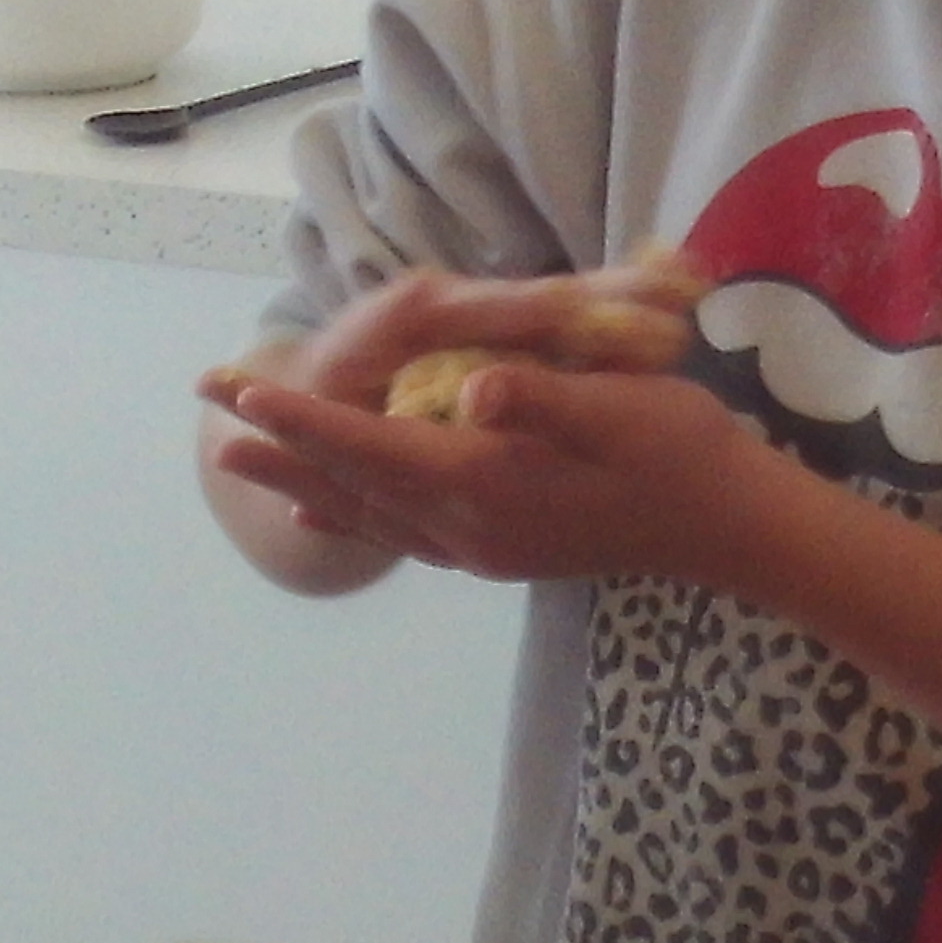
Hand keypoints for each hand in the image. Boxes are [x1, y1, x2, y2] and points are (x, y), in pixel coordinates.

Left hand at [197, 345, 784, 587]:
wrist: (729, 528)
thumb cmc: (682, 450)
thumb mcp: (619, 407)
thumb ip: (539, 397)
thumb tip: (478, 388)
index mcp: (488, 479)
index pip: (372, 445)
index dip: (305, 418)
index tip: (243, 392)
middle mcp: (470, 524)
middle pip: (354, 485)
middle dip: (284, 454)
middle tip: (212, 432)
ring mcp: (485, 548)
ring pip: (372, 516)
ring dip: (308, 487)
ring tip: (251, 469)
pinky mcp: (504, 554)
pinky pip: (407, 538)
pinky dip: (359, 521)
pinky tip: (337, 515)